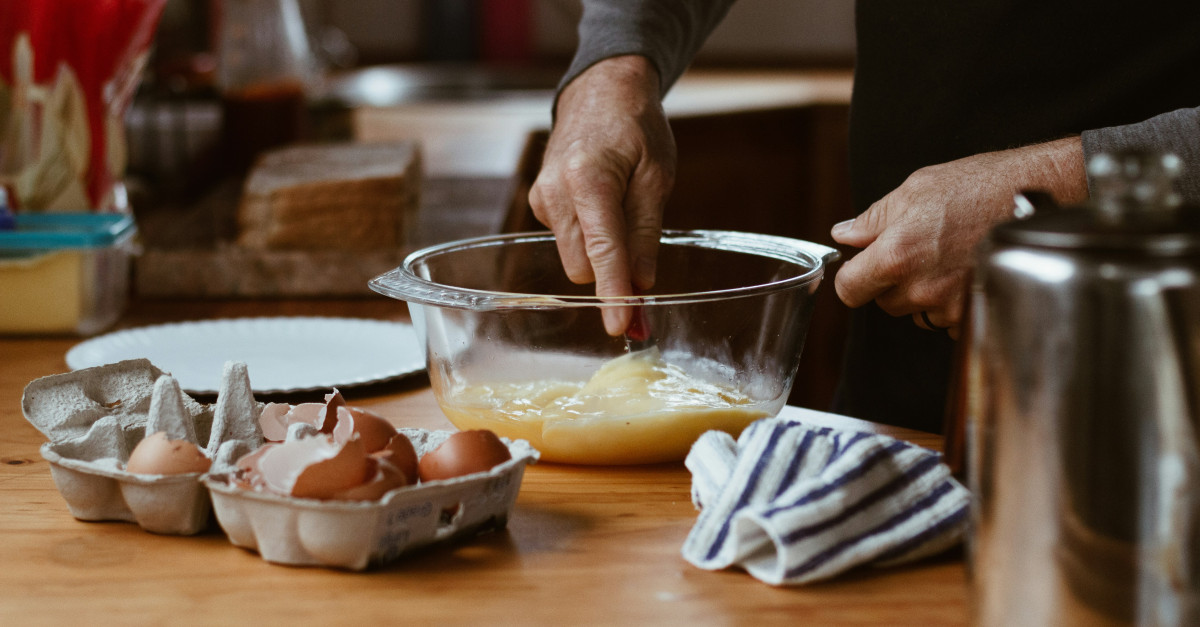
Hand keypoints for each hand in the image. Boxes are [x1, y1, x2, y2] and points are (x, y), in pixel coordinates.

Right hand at [528, 55, 675, 334]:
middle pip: (583, 265)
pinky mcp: (539, 203)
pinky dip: (588, 237)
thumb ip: (646, 234)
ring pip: (574, 257)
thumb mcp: (656, 177)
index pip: (602, 252)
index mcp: (589, 181)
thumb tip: (642, 286)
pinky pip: (567, 240)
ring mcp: (542, 199)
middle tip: (644, 273)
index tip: (621, 326)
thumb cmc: (635, 128)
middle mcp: (556, 192)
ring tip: (623, 212)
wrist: (600, 91)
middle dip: (612, 274)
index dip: (614, 294)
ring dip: (601, 253)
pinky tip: (602, 205)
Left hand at [830, 136, 1086, 338]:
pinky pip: (946, 320)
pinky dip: (951, 303)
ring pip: (916, 312)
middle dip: (892, 281)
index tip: (860, 267)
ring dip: (923, 293)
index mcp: (897, 255)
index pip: (849, 290)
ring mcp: (950, 306)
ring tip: (948, 258)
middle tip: (918, 250)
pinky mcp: (975, 315)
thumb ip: (873, 219)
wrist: (1039, 197)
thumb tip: (843, 234)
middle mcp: (921, 288)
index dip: (852, 278)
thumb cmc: (980, 186)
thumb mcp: (917, 189)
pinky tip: (966, 271)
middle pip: (884, 302)